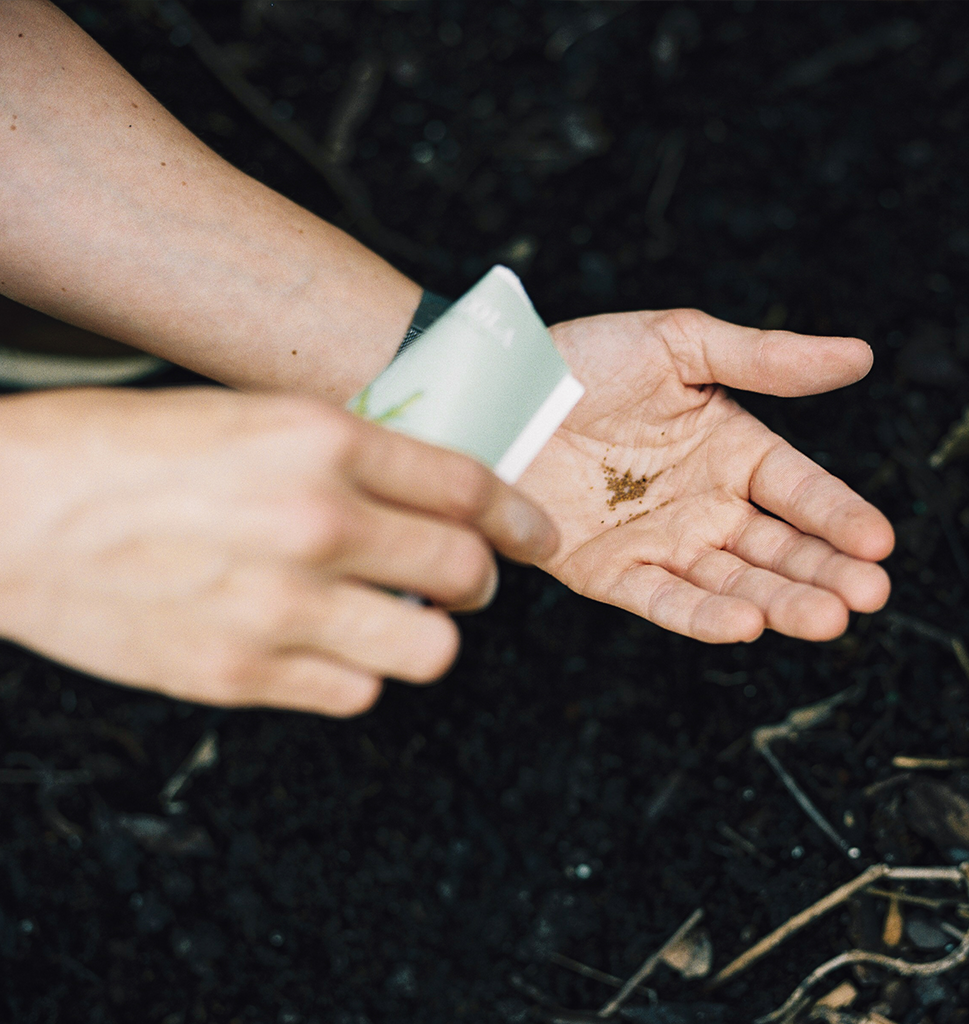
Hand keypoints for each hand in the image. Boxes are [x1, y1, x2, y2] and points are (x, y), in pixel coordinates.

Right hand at [0, 387, 555, 714]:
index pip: (468, 486)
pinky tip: (320, 644)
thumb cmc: (128, 452)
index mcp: (320, 441)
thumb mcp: (251, 418)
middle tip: (469, 581)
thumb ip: (348, 456)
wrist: (12, 510)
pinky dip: (354, 670)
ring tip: (391, 615)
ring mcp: (280, 605)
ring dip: (425, 633)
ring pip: (429, 648)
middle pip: (467, 571)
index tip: (535, 534)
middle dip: (482, 580)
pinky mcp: (241, 673)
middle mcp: (314, 521)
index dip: (519, 515)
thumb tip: (430, 494)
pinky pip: (356, 692)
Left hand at [518, 309, 894, 642]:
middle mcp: (701, 503)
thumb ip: (763, 359)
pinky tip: (744, 623)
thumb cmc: (582, 359)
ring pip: (729, 581)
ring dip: (778, 602)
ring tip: (825, 618)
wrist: (497, 393)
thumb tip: (859, 357)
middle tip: (868, 595)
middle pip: (775, 546)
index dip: (838, 514)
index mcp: (728, 448)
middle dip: (823, 572)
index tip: (879, 541)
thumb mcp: (677, 344)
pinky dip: (700, 614)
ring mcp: (657, 540)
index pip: (797, 488)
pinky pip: (660, 599)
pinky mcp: (608, 571)